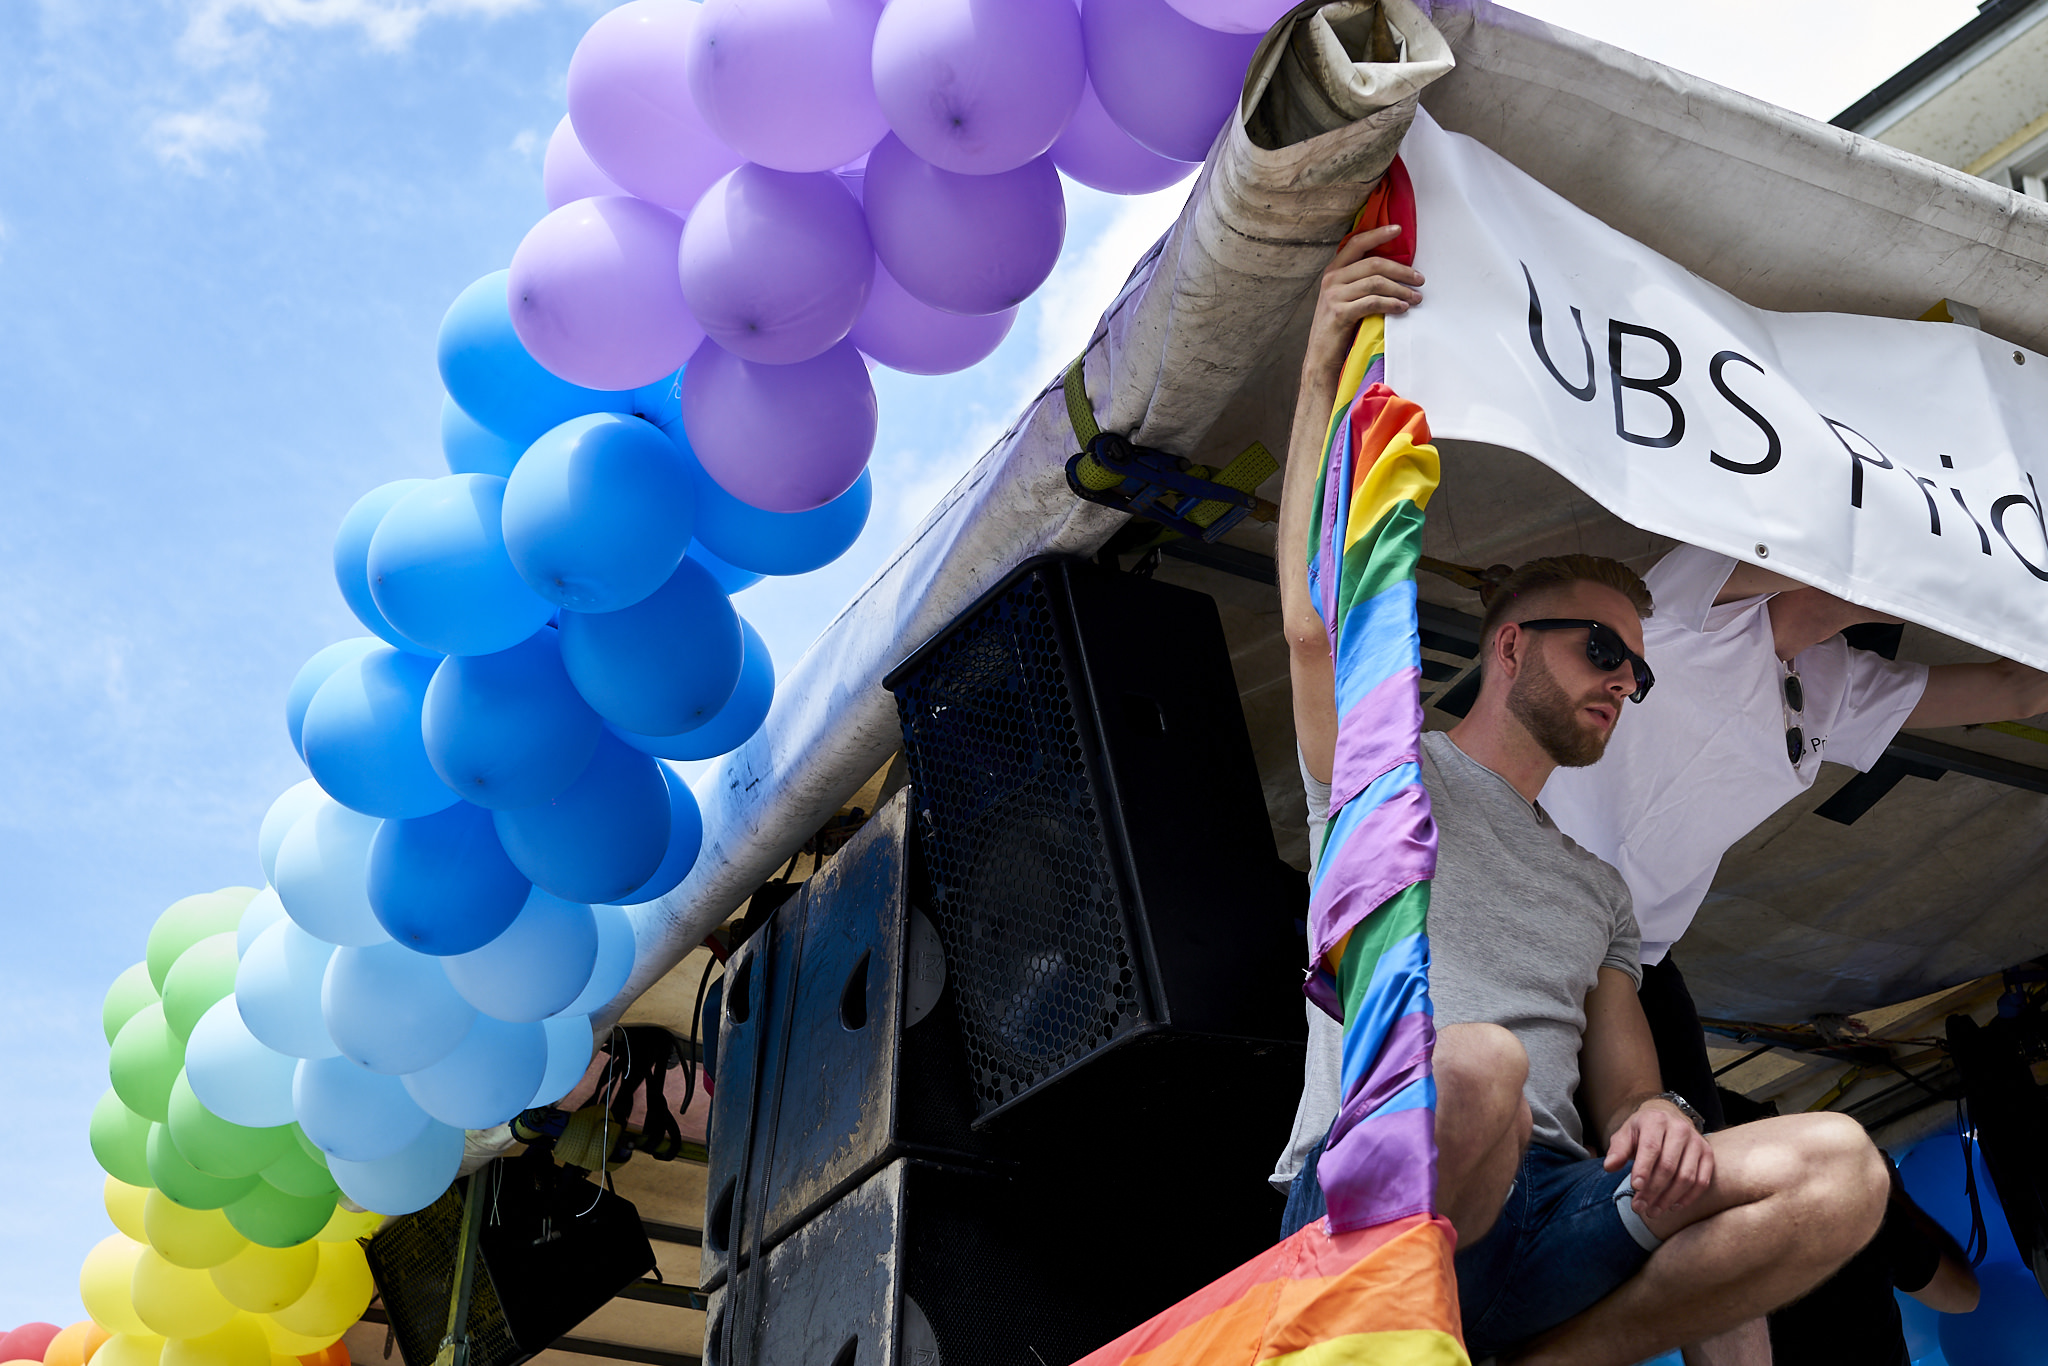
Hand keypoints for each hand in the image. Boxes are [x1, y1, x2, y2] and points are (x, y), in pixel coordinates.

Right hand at [1300, 224, 1424, 392]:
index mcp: (1333, 271)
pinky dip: (1392, 304)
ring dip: (1401, 289)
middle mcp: (1331, 279)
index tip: (1398, 229)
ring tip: (1416, 298)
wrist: (1320, 357)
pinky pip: (1373, 302)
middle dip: (1401, 270)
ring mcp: (1334, 296)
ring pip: (1376, 282)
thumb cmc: (1338, 327)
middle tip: (1420, 279)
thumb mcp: (1344, 297)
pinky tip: (1403, 308)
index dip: (1378, 234)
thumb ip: (1359, 281)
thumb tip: (1394, 269)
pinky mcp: (1340, 313)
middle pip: (1373, 263)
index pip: (1357, 243)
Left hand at [1603, 1098, 1712, 1218]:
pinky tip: (1672, 1207)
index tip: (1635, 1187)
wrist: (1668, 1117)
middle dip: (1653, 1190)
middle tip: (1639, 1207)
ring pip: (1686, 1177)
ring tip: (1653, 1211)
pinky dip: (1688, 1198)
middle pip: (1668, 1166)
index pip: (1651, 1148)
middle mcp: (1680, 1129)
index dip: (1643, 1169)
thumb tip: (1609, 1167)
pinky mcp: (1707, 1154)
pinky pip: (1702, 1181)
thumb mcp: (1626, 1134)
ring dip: (1669, 1198)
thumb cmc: (1643, 1130)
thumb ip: (1617, 1150)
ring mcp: (1697, 1142)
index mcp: (1656, 1120)